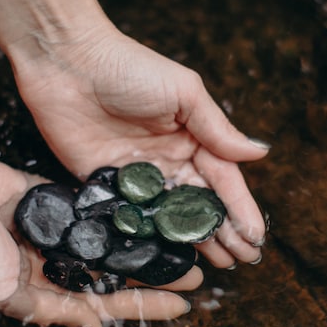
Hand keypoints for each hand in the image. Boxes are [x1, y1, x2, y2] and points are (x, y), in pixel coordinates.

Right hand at [0, 145, 198, 326]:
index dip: (142, 305)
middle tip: (195, 275)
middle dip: (152, 275)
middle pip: (112, 273)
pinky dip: (117, 215)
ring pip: (108, 241)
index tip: (181, 306)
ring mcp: (52, 231)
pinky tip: (147, 214)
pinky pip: (91, 210)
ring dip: (141, 245)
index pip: (102, 302)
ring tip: (180, 245)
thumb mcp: (4, 293)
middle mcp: (50, 265)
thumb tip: (97, 325)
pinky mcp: (51, 199)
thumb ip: (51, 309)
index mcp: (39, 293)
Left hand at [12, 25, 269, 268]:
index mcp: (191, 138)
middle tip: (241, 261)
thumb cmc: (130, 68)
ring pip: (169, 216)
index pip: (223, 180)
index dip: (240, 209)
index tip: (256, 238)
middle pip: (199, 204)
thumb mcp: (184, 93)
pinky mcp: (102, 183)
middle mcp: (167, 160)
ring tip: (217, 265)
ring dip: (192, 241)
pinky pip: (130, 215)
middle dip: (223, 232)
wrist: (66, 62)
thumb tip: (260, 153)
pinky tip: (164, 256)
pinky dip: (147, 236)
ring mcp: (135, 175)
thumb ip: (217, 129)